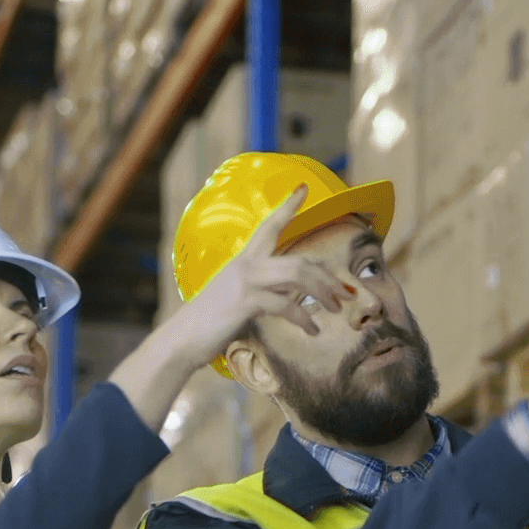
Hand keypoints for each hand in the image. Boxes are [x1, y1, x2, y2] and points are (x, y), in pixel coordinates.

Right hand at [165, 186, 353, 363]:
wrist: (182, 339)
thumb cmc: (209, 323)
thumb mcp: (237, 298)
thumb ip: (261, 290)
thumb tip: (290, 295)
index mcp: (243, 260)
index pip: (269, 226)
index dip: (288, 206)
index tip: (303, 188)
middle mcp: (245, 265)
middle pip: (299, 260)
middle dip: (328, 276)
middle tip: (347, 293)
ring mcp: (246, 281)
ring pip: (297, 275)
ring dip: (323, 292)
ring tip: (336, 308)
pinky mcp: (246, 301)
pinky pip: (286, 305)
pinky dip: (304, 319)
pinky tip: (313, 330)